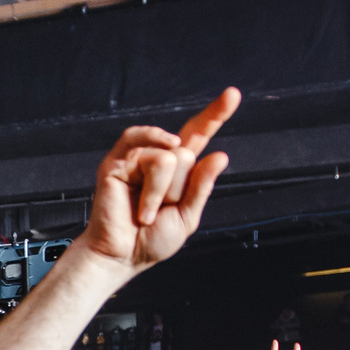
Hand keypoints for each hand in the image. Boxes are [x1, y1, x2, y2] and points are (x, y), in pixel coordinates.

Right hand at [69, 96, 240, 277]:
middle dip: (179, 189)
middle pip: (188, 153)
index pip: (199, 134)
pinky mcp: (117, 161)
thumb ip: (202, 187)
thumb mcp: (187, 216)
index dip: (216, 114)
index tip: (233, 94)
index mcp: (178, 169)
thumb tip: (220, 155)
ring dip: (161, 192)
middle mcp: (158, 156)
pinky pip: (145, 150)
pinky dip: (151, 174)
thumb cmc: (150, 240)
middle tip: (159, 210)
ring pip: (170, 156)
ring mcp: (137, 156)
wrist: (122, 256)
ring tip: (145, 211)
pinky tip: (143, 185)